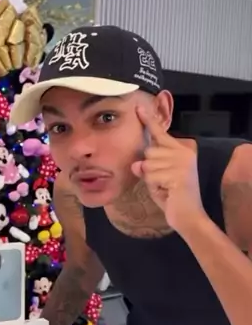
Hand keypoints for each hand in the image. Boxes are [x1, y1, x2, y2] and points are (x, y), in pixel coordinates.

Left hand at [130, 106, 205, 233]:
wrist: (189, 217)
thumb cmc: (172, 197)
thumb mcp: (156, 178)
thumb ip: (147, 167)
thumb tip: (136, 164)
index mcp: (181, 150)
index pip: (160, 133)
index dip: (148, 120)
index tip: (138, 108)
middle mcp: (183, 152)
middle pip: (148, 152)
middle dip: (149, 170)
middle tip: (164, 183)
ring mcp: (181, 162)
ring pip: (147, 164)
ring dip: (151, 180)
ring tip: (165, 187)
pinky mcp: (177, 173)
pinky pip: (150, 176)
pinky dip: (153, 186)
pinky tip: (166, 191)